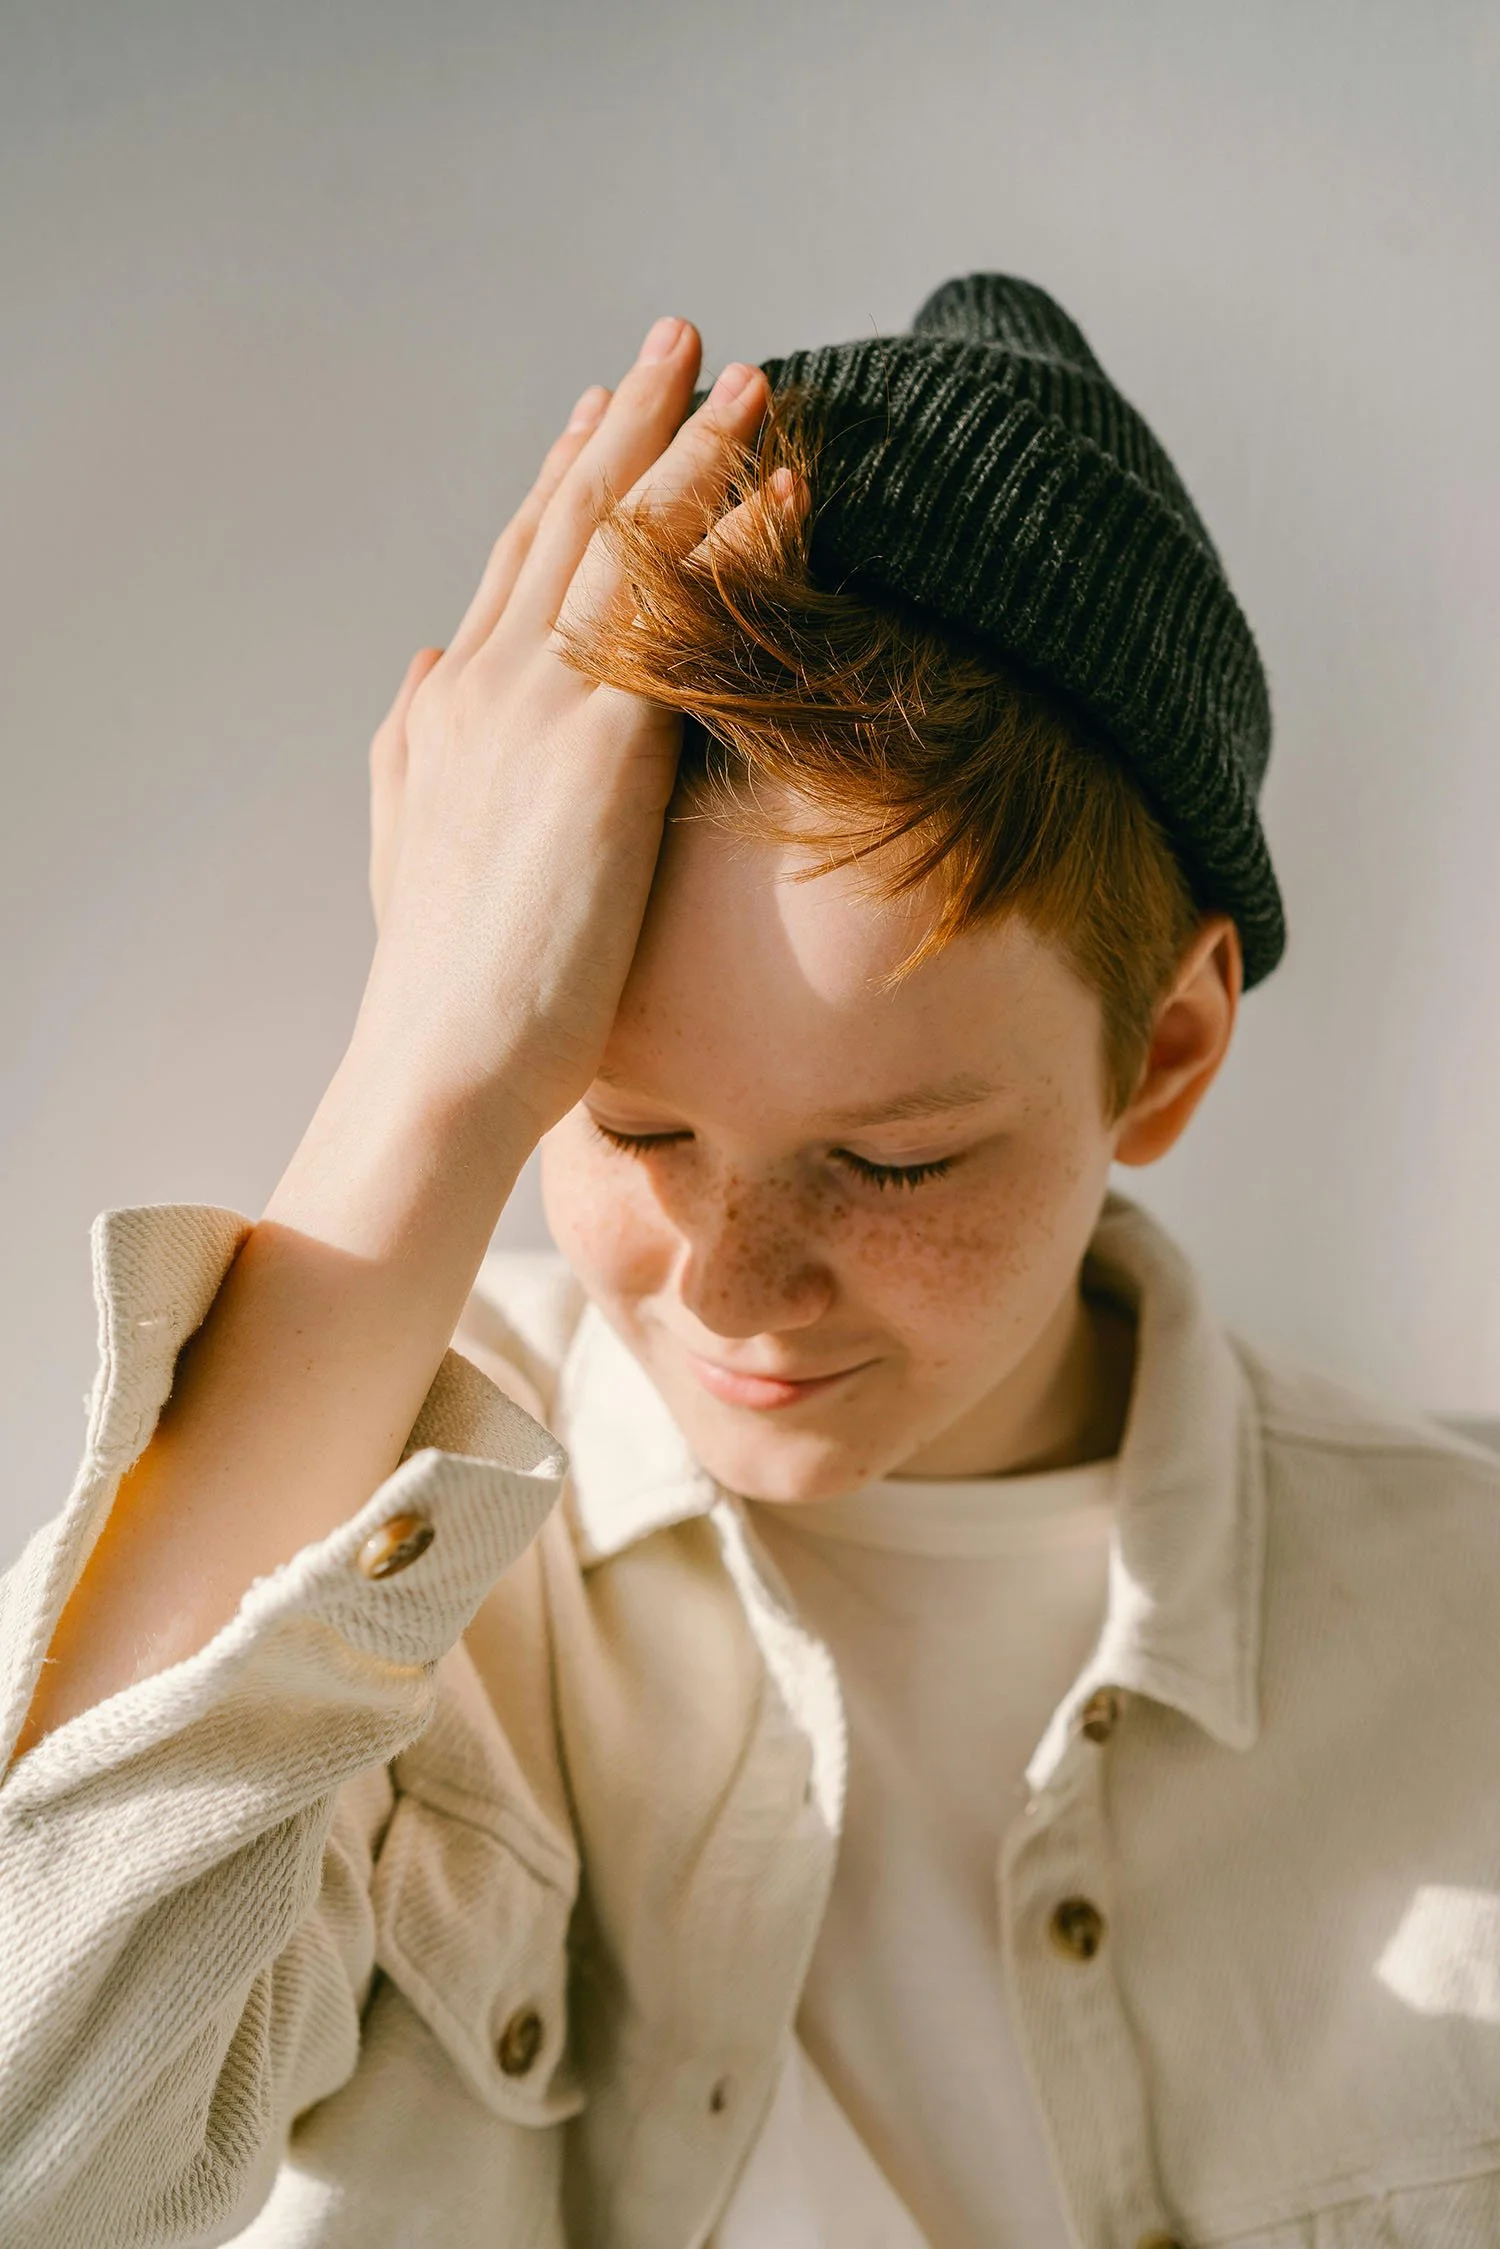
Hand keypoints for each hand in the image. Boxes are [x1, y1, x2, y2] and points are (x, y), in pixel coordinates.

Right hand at [354, 317, 778, 1138]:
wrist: (442, 1060)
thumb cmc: (440, 983)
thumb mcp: (406, 841)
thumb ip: (412, 748)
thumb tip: (419, 671)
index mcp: (447, 705)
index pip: (516, 565)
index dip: (563, 480)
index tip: (602, 411)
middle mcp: (487, 681)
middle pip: (571, 521)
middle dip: (634, 423)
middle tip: (687, 341)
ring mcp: (540, 707)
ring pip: (627, 544)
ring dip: (696, 451)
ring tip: (759, 384)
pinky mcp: (601, 750)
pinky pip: (683, 615)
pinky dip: (737, 541)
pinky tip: (788, 490)